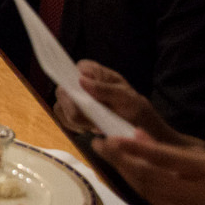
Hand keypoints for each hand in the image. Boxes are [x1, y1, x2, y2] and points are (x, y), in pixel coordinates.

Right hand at [68, 59, 182, 143]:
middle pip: (63, 90)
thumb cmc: (139, 113)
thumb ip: (106, 89)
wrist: (144, 135)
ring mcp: (78, 100)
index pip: (75, 68)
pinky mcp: (76, 115)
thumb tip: (81, 81)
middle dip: (74, 107)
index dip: (75, 81)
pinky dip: (73, 126)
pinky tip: (89, 129)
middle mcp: (84, 85)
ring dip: (75, 119)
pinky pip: (63, 119)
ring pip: (60, 106)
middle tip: (90, 119)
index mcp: (96, 74)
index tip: (83, 96)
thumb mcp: (129, 100)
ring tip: (93, 126)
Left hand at [93, 132, 204, 204]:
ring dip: (125, 175)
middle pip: (146, 178)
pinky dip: (140, 189)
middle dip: (119, 161)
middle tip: (98, 144)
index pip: (159, 159)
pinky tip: (131, 178)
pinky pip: (156, 204)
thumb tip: (142, 138)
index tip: (108, 138)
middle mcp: (194, 194)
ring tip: (108, 158)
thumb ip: (179, 154)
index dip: (131, 149)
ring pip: (147, 192)